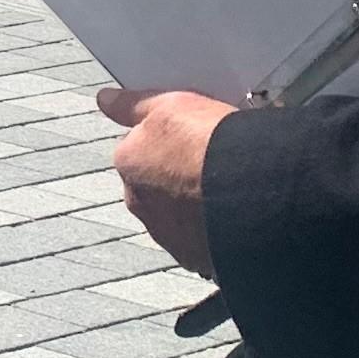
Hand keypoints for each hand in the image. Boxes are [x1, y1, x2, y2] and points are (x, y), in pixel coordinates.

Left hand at [97, 86, 231, 275]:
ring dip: (195, 206)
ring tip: (228, 191)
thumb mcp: (170, 104)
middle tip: (213, 164)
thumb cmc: (210, 143)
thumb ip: (132, 104)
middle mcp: (139, 203)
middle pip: (157, 185)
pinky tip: (233, 218)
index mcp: (128, 164)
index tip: (191, 139)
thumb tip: (104, 99)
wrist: (254, 191)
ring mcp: (166, 234)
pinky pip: (201, 242)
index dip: (169, 141)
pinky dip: (213, 233)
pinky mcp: (194, 258)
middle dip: (178, 177)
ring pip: (178, 216)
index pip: (140, 149)